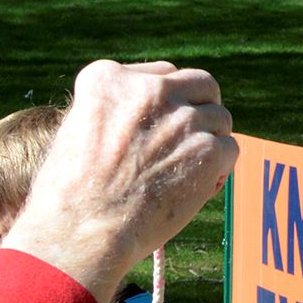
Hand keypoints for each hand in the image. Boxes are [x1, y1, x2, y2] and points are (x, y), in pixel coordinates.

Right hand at [3, 60, 238, 302]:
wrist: (83, 228)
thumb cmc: (73, 193)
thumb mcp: (79, 131)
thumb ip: (118, 113)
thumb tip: (155, 119)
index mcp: (107, 78)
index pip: (163, 74)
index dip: (168, 103)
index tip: (160, 126)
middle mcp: (148, 89)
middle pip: (202, 84)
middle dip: (202, 109)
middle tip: (194, 138)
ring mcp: (181, 118)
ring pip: (220, 118)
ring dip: (211, 142)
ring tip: (187, 171)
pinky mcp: (206, 149)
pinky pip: (229, 148)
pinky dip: (219, 168)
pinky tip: (198, 185)